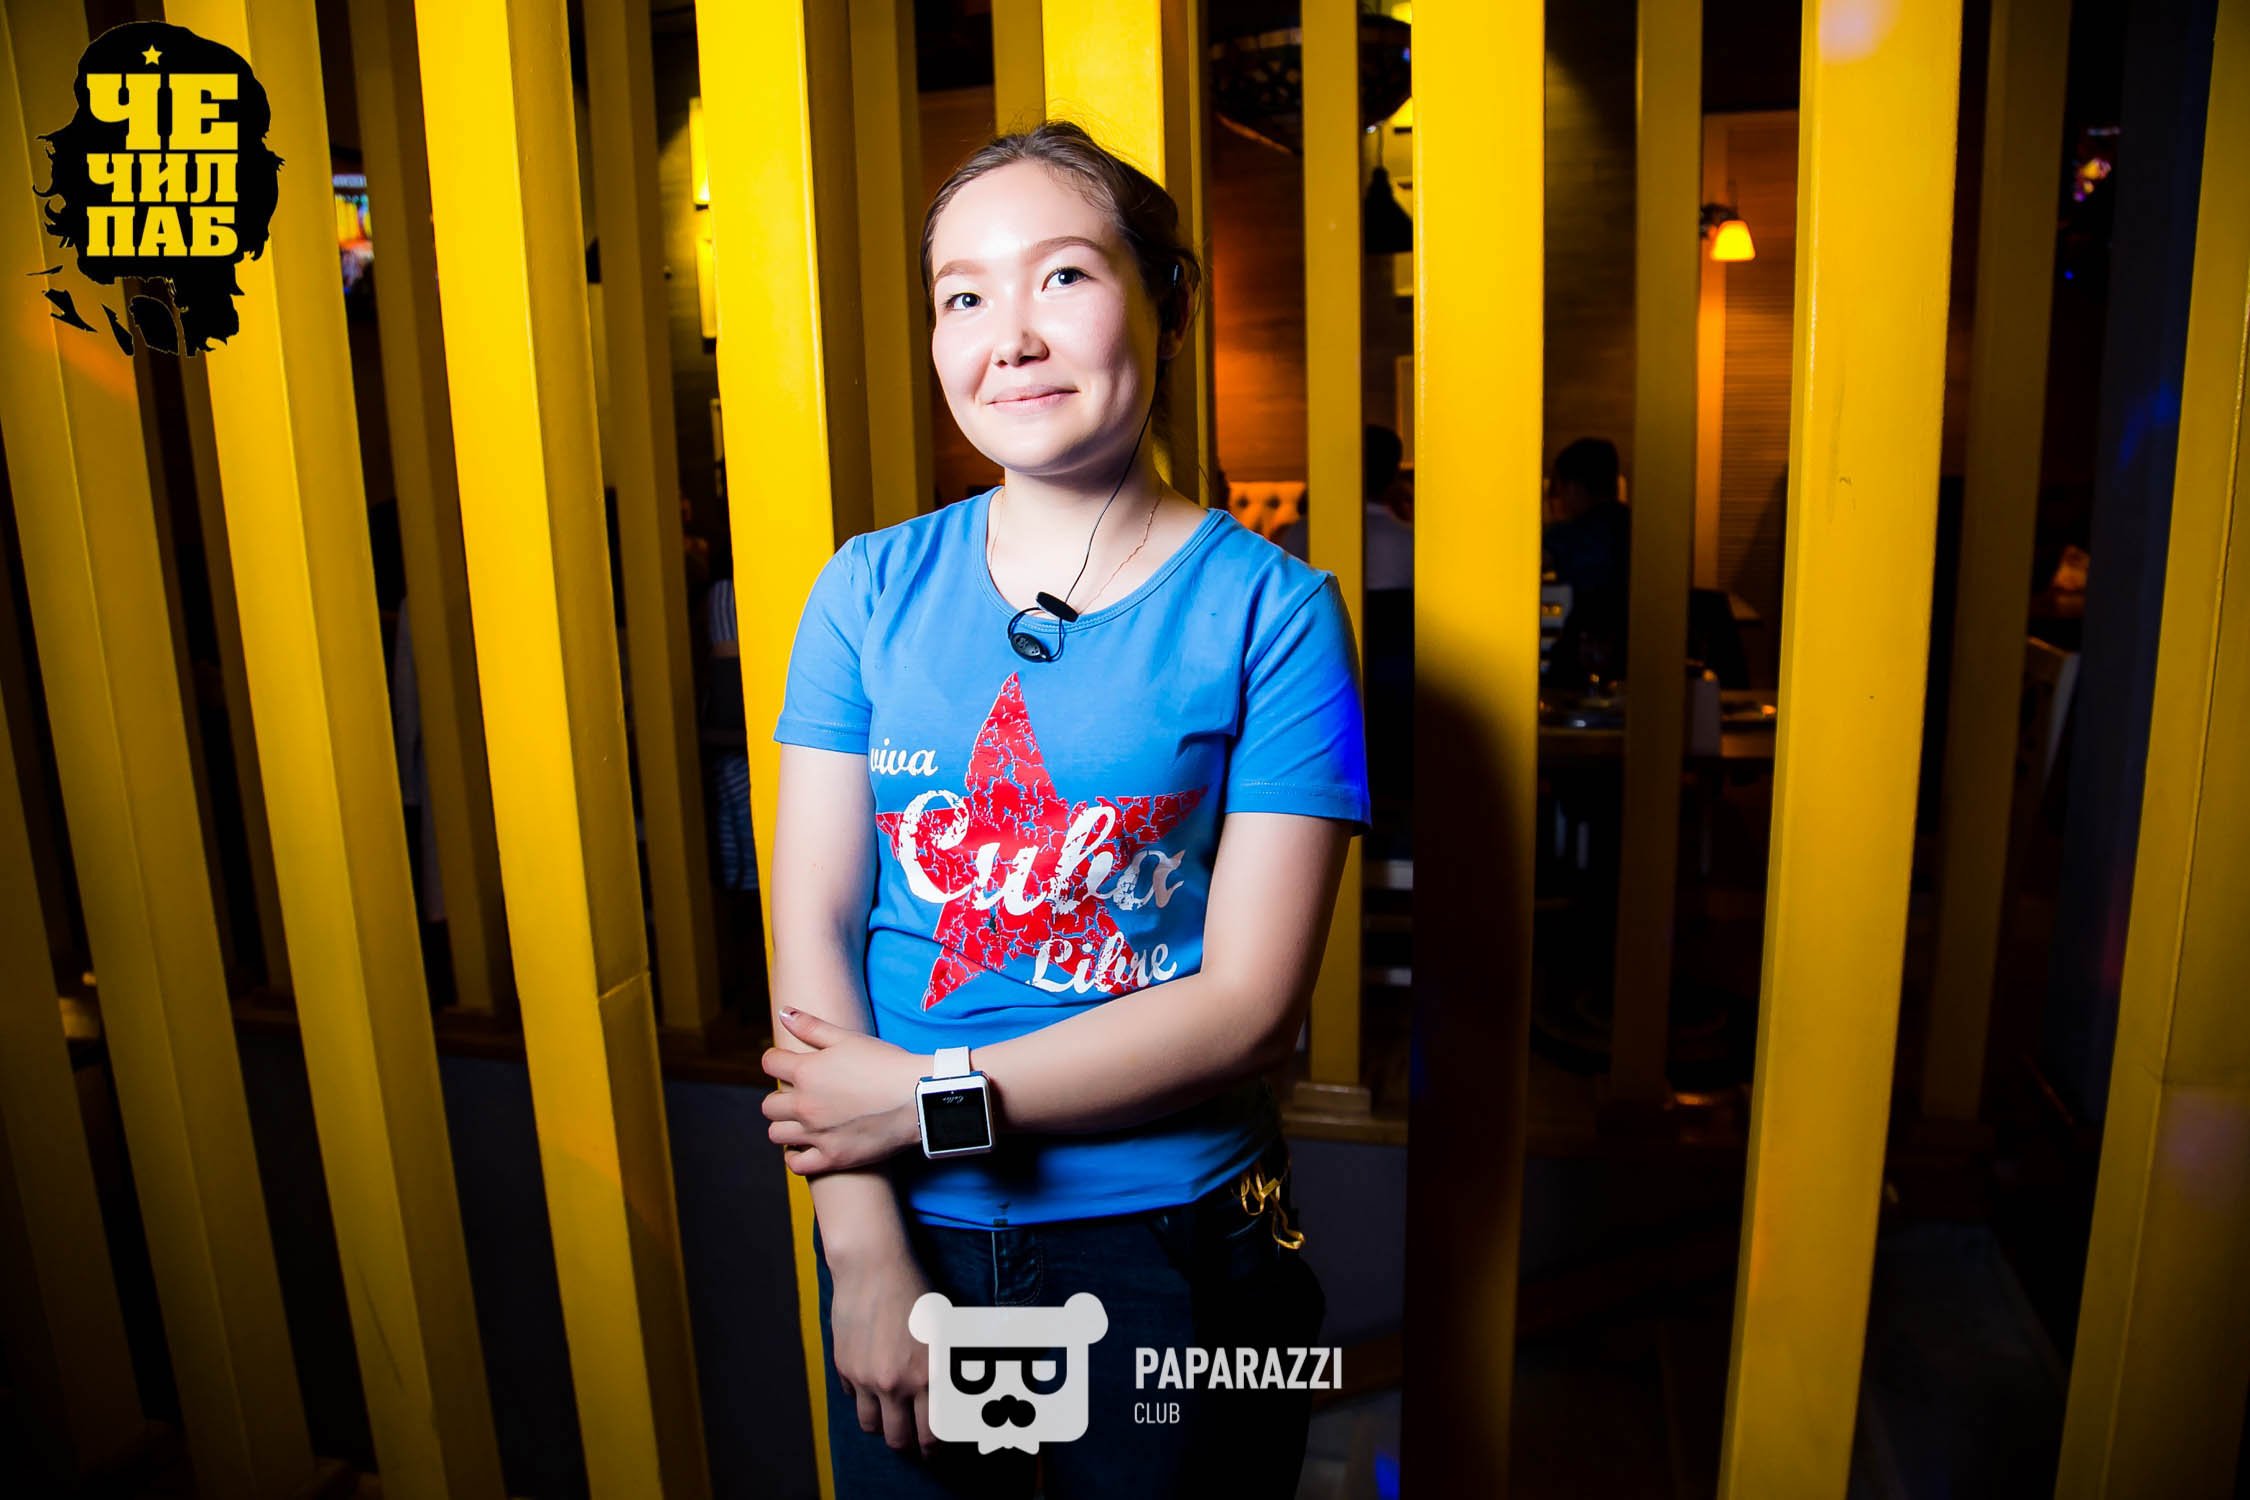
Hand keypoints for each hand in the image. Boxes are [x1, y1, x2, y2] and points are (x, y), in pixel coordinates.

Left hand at [762, 1009, 924, 1174]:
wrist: (917, 1097)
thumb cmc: (887, 1064)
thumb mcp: (849, 1038)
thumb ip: (812, 1026)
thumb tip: (784, 1012)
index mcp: (807, 1072)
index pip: (770, 1063)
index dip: (777, 1060)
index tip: (788, 1063)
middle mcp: (805, 1104)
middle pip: (768, 1104)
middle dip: (780, 1096)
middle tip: (801, 1094)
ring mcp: (816, 1134)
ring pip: (776, 1133)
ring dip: (785, 1125)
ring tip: (802, 1120)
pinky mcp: (832, 1157)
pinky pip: (796, 1164)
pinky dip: (795, 1156)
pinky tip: (805, 1146)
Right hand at [828, 1238, 938, 1457]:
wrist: (873, 1267)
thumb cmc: (915, 1291)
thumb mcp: (945, 1330)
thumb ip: (947, 1368)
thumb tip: (954, 1398)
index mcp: (929, 1375)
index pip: (933, 1433)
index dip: (935, 1447)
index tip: (936, 1446)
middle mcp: (897, 1383)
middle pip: (899, 1439)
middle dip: (908, 1444)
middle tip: (913, 1438)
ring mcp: (867, 1378)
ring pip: (872, 1426)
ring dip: (883, 1424)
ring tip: (891, 1414)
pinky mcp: (845, 1368)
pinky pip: (853, 1398)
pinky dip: (863, 1396)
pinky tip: (872, 1381)